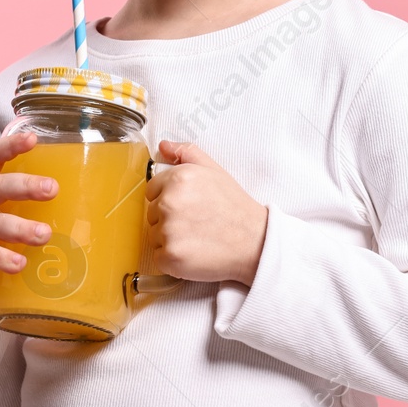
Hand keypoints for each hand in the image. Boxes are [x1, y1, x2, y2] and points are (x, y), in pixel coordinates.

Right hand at [0, 131, 58, 342]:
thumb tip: (84, 207)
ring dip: (18, 228)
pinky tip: (19, 263)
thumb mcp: (0, 212)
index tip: (33, 139)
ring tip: (44, 235)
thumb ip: (24, 205)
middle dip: (24, 187)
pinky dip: (0, 257)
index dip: (10, 146)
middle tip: (52, 189)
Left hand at [146, 139, 268, 286]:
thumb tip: (163, 146)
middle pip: (152, 214)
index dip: (169, 199)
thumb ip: (186, 153)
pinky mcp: (171, 256)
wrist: (255, 242)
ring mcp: (168, 231)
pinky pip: (159, 258)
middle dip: (169, 219)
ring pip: (154, 237)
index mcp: (177, 179)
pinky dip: (173, 260)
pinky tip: (194, 253)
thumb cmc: (235, 207)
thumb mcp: (214, 170)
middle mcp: (169, 203)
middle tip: (196, 223)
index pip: (152, 191)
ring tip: (197, 238)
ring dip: (170, 240)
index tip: (189, 207)